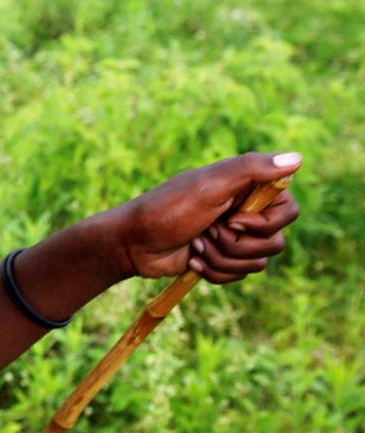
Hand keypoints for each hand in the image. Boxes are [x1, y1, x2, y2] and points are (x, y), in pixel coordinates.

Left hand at [111, 151, 301, 284]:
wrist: (132, 243)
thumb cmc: (166, 209)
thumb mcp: (208, 186)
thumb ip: (250, 169)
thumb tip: (298, 157)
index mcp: (247, 188)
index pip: (289, 210)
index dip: (265, 223)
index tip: (233, 220)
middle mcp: (245, 211)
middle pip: (275, 242)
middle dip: (237, 244)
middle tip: (207, 231)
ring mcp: (235, 237)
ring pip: (257, 262)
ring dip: (221, 257)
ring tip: (196, 245)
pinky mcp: (223, 258)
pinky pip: (239, 274)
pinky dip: (214, 271)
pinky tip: (193, 259)